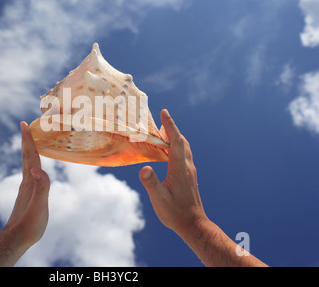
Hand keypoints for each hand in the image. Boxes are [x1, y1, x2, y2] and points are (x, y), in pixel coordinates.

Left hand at [0, 122, 49, 266]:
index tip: (24, 123)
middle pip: (26, 156)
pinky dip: (29, 162)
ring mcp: (26, 187)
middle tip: (24, 125)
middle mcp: (27, 181)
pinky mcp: (26, 194)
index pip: (30, 155)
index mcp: (30, 181)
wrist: (16, 239)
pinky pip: (28, 172)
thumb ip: (41, 188)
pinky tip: (31, 166)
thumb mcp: (39, 207)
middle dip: (26, 139)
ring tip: (28, 140)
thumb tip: (37, 169)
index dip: (28, 139)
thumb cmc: (29, 224)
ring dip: (27, 149)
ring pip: (26, 163)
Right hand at [139, 109, 206, 236]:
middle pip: (181, 141)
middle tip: (161, 119)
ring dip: (174, 137)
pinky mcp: (189, 176)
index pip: (175, 142)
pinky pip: (183, 155)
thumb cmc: (175, 213)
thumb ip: (151, 183)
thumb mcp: (159, 200)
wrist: (193, 224)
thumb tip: (143, 168)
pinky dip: (176, 146)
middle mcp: (187, 167)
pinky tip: (168, 152)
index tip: (164, 112)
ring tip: (162, 132)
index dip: (170, 126)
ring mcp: (190, 171)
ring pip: (184, 148)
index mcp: (179, 169)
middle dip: (171, 128)